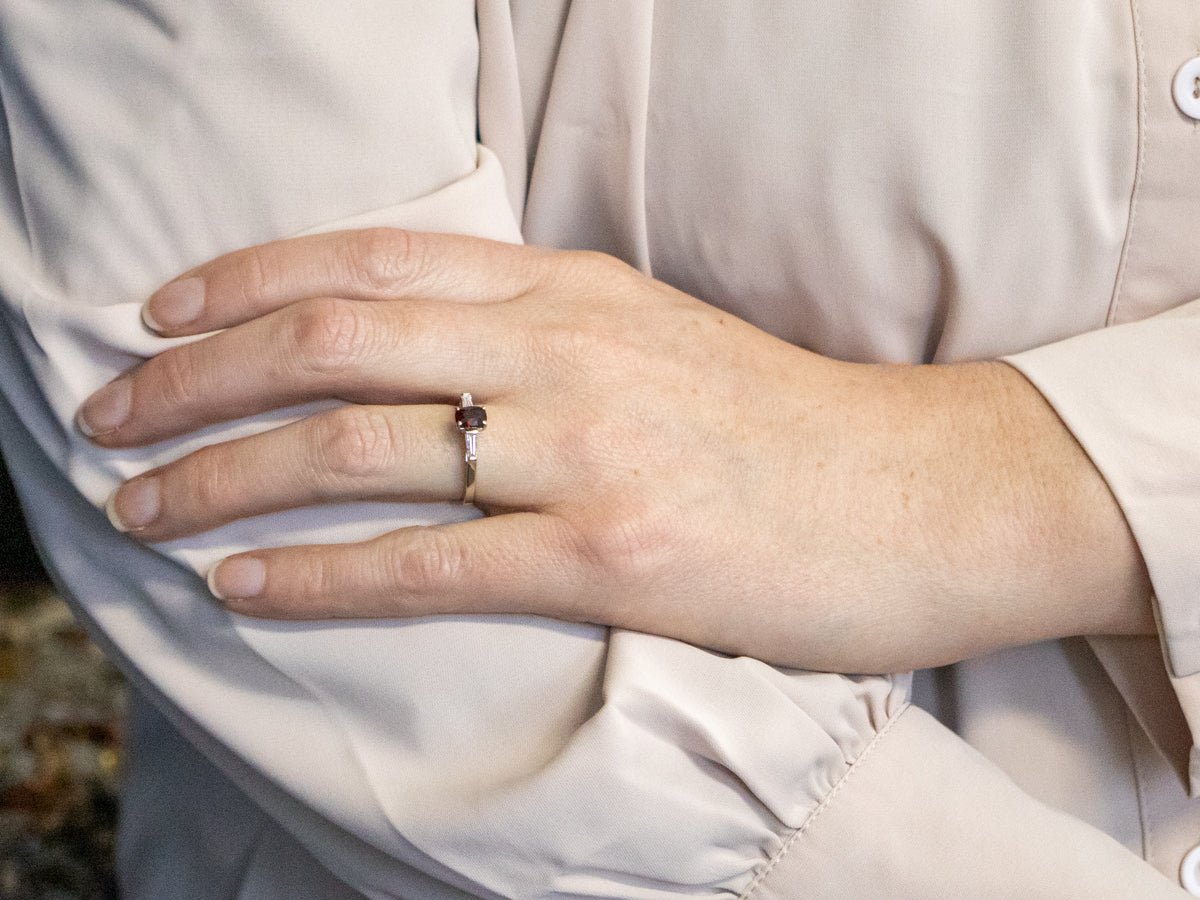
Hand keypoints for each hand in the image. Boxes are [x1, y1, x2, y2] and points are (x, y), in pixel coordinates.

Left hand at [78, 230, 1152, 671]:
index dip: (243, 280)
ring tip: (139, 510)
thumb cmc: (785, 426)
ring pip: (355, 449)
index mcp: (573, 289)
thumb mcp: (654, 338)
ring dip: (221, 477)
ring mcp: (587, 449)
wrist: (921, 496)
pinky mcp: (614, 556)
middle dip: (193, 377)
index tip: (160, 313)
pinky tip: (241, 583)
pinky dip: (315, 576)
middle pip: (332, 341)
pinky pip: (425, 564)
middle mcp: (565, 349)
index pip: (370, 256)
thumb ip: (543, 330)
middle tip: (106, 415)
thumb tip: (426, 352)